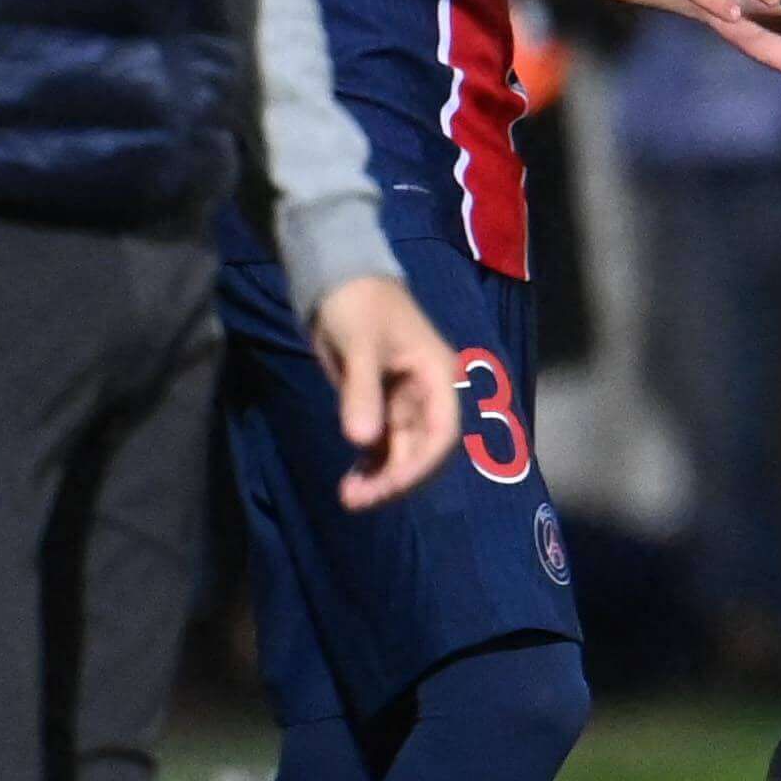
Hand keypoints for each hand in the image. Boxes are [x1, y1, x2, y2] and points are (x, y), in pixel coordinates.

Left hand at [307, 275, 466, 513]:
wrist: (338, 280)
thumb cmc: (359, 305)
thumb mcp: (360, 346)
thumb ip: (362, 393)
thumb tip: (362, 442)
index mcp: (437, 377)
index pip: (442, 433)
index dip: (420, 465)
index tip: (389, 486)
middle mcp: (426, 394)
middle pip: (422, 448)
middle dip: (395, 478)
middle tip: (356, 500)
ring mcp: (403, 401)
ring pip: (402, 450)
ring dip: (381, 476)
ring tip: (350, 497)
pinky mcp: (381, 404)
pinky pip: (382, 443)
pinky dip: (369, 463)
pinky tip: (351, 480)